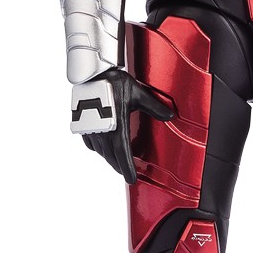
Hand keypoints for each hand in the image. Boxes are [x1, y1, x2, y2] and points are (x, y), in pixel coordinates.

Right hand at [72, 68, 172, 183]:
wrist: (92, 73)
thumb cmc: (115, 82)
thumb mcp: (138, 94)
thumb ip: (154, 107)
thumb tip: (170, 115)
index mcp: (118, 127)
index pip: (123, 156)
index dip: (127, 169)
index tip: (131, 179)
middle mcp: (103, 132)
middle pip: (111, 157)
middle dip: (119, 166)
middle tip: (126, 173)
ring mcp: (91, 129)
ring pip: (101, 151)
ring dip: (110, 158)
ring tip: (116, 161)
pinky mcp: (82, 124)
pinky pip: (90, 143)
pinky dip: (98, 148)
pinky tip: (102, 147)